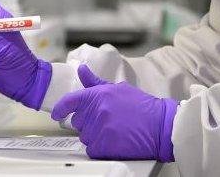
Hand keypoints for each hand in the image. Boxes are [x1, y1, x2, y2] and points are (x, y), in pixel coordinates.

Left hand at [51, 65, 178, 161]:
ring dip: (95, 136)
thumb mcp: (119, 89)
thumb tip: (81, 70)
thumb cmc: (143, 107)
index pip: (70, 101)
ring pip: (85, 137)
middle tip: (107, 121)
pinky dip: (100, 149)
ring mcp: (100, 130)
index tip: (57, 114)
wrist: (162, 126)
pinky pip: (92, 150)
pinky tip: (114, 142)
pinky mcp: (105, 147)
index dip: (60, 108)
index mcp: (99, 95)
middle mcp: (97, 111)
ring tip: (114, 131)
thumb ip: (96, 82)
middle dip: (88, 122)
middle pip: (78, 122)